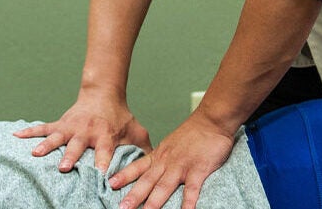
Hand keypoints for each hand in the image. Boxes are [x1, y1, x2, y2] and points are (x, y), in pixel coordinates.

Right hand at [14, 95, 152, 171]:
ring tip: (36, 154)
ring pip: (57, 137)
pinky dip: (29, 131)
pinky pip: (43, 127)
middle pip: (78, 146)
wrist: (103, 94)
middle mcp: (87, 132)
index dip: (103, 163)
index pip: (105, 152)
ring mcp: (71, 127)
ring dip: (46, 145)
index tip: (100, 176)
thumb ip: (144, 149)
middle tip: (65, 167)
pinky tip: (16, 135)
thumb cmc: (121, 118)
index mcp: (106, 135)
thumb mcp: (136, 131)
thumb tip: (155, 169)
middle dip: (71, 156)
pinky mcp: (61, 123)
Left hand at [110, 115, 235, 208]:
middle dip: (134, 196)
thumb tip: (155, 170)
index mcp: (159, 155)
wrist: (211, 120)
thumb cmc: (194, 133)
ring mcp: (181, 166)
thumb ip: (162, 158)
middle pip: (147, 181)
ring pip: (164, 187)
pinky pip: (191, 190)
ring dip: (153, 202)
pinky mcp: (198, 170)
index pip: (138, 167)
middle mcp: (167, 162)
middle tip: (122, 208)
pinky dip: (187, 203)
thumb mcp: (171, 143)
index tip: (110, 184)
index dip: (123, 176)